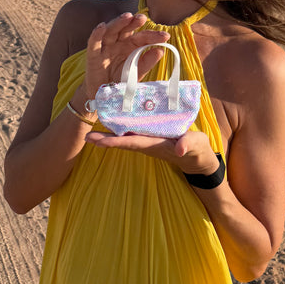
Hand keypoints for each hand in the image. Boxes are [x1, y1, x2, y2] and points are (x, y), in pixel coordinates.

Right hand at [80, 13, 169, 99]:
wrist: (105, 97)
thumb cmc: (121, 82)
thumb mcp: (136, 73)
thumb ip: (147, 62)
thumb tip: (161, 50)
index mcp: (131, 46)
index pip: (142, 37)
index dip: (152, 36)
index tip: (165, 36)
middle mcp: (118, 44)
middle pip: (126, 29)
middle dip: (134, 23)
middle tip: (143, 18)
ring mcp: (105, 48)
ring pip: (111, 31)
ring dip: (118, 23)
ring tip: (127, 17)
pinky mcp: (93, 56)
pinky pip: (94, 43)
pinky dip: (96, 34)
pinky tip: (102, 26)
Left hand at [85, 127, 220, 177]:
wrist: (197, 158)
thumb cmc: (197, 150)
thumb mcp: (196, 145)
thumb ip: (188, 144)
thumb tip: (179, 148)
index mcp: (156, 144)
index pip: (132, 142)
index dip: (116, 141)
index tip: (100, 141)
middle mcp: (148, 144)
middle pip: (123, 142)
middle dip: (105, 140)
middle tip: (86, 136)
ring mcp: (148, 142)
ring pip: (125, 139)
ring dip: (108, 137)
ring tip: (91, 134)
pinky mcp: (150, 139)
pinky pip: (132, 134)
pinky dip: (119, 131)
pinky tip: (111, 125)